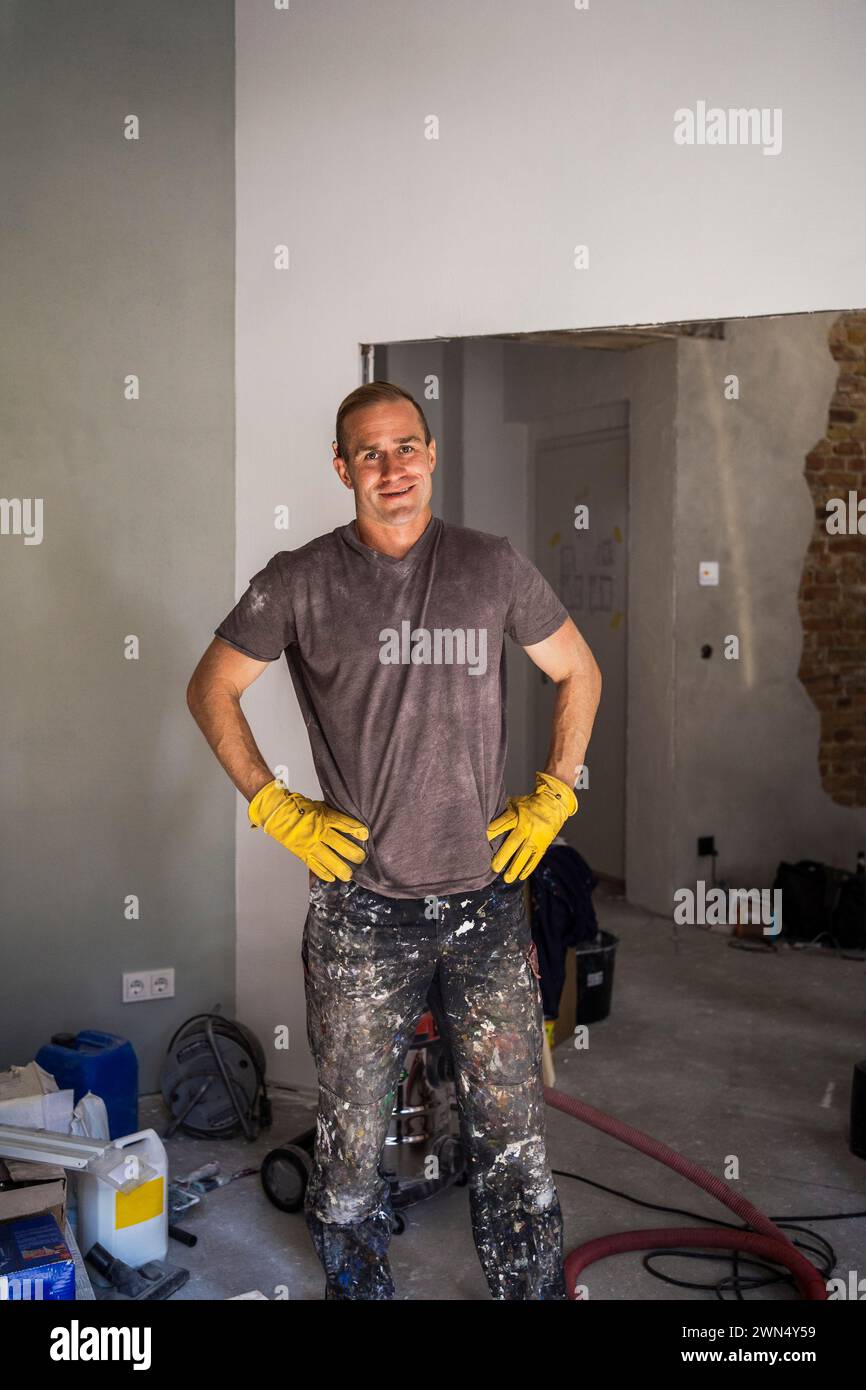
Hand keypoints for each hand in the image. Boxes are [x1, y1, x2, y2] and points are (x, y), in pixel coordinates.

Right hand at [248, 779, 368, 881]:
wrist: (276, 811)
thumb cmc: (297, 806)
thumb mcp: (318, 805)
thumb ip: (331, 815)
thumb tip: (346, 823)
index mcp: (323, 817)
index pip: (344, 824)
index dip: (356, 829)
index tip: (365, 835)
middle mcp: (318, 832)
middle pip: (340, 844)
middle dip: (353, 853)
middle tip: (361, 859)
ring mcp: (309, 844)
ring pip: (328, 859)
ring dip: (340, 868)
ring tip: (349, 875)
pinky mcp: (301, 853)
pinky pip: (314, 865)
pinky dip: (323, 873)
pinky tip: (332, 878)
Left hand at [486, 771, 576, 881]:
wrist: (555, 803)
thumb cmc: (530, 804)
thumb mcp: (515, 803)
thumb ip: (503, 812)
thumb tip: (486, 821)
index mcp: (519, 814)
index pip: (504, 823)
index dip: (493, 831)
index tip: (483, 839)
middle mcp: (528, 826)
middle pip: (514, 842)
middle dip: (504, 855)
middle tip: (495, 868)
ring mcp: (537, 836)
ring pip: (526, 853)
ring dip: (516, 867)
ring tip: (507, 878)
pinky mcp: (544, 844)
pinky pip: (536, 858)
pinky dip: (529, 868)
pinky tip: (521, 876)